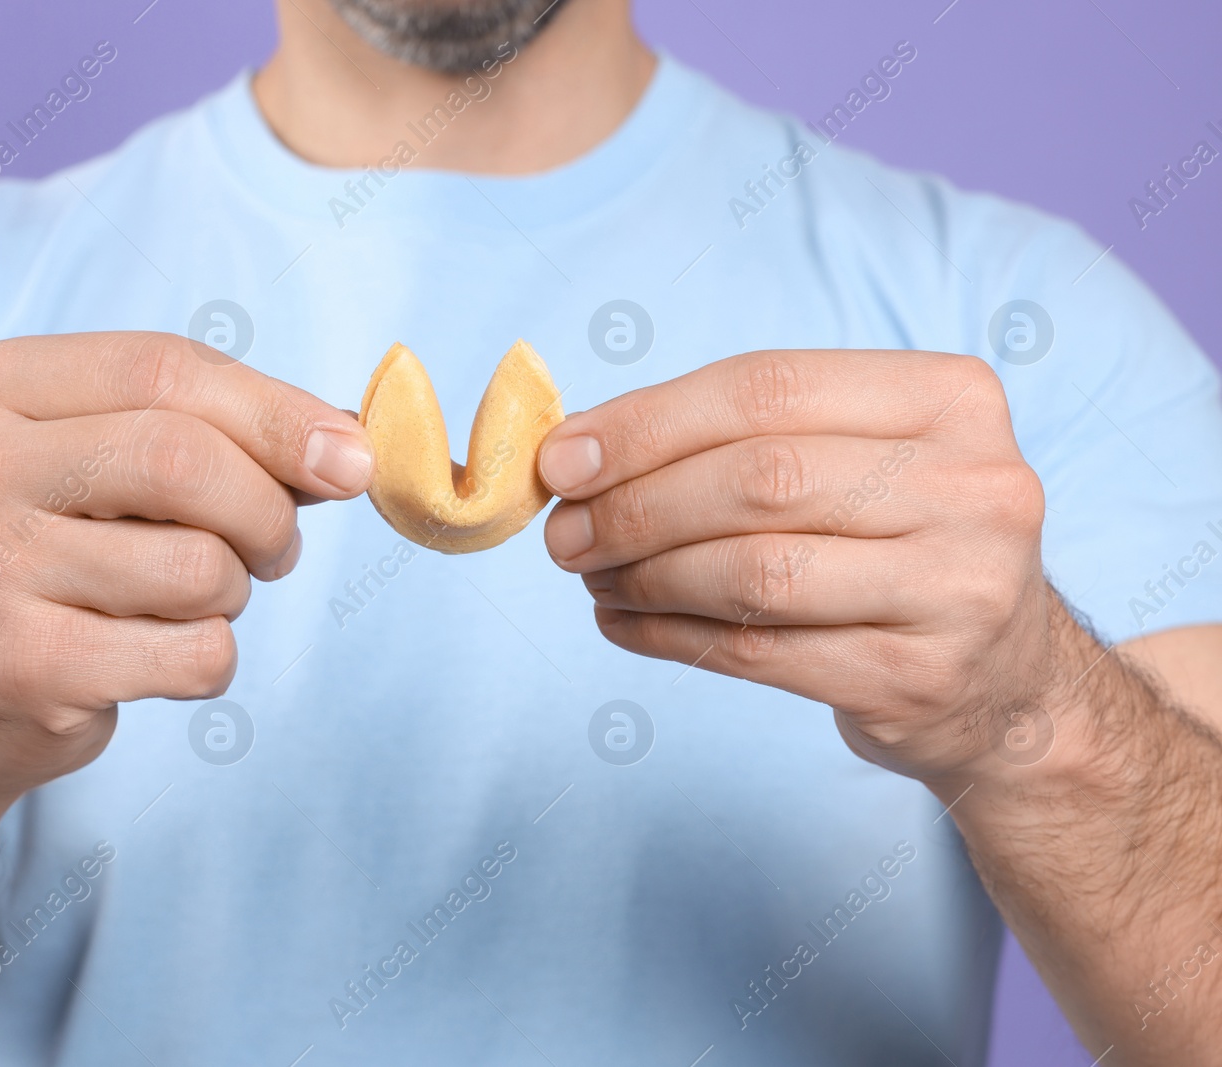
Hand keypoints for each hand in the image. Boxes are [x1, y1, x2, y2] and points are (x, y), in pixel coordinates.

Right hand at [0, 332, 372, 800]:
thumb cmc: (60, 558)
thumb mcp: (113, 466)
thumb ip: (220, 433)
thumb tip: (350, 443)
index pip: (162, 366)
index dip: (277, 410)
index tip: (352, 456)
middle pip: (183, 458)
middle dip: (266, 510)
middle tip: (274, 548)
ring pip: (199, 566)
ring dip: (233, 593)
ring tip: (185, 602)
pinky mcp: (21, 666)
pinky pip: (196, 653)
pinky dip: (210, 659)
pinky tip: (154, 657)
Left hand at [536, 350, 1054, 780]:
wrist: (1007, 684)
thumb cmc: (898, 544)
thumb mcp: (854, 460)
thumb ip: (736, 438)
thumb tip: (576, 449)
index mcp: (950, 399)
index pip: (767, 388)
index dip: (647, 422)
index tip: (561, 458)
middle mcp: (975, 485)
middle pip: (758, 480)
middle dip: (635, 505)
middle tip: (563, 532)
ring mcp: (958, 589)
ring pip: (754, 573)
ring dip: (644, 576)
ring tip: (593, 577)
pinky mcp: (919, 680)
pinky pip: (759, 652)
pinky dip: (668, 636)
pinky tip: (624, 623)